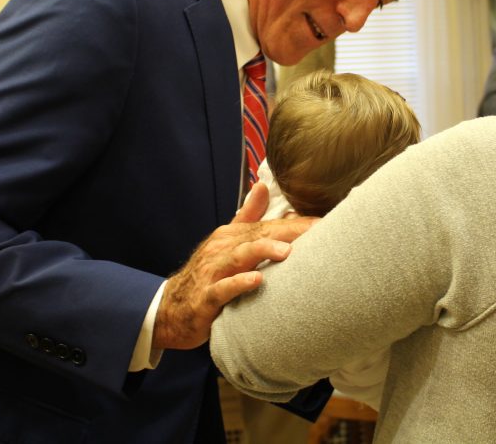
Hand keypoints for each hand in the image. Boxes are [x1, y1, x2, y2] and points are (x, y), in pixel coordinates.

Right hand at [152, 182, 317, 348]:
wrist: (171, 309)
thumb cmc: (207, 275)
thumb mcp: (226, 242)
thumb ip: (247, 215)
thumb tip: (263, 186)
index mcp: (231, 236)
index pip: (268, 226)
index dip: (296, 224)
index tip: (325, 222)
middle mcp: (222, 249)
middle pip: (258, 236)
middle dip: (289, 232)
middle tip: (318, 230)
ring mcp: (212, 272)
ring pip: (239, 257)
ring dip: (263, 251)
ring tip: (287, 252)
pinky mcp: (205, 298)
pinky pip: (222, 289)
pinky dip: (238, 283)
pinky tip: (257, 281)